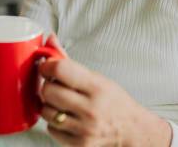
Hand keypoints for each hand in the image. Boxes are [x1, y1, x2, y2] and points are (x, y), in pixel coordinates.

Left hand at [38, 37, 170, 146]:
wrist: (131, 130)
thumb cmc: (114, 101)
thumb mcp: (97, 77)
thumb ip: (69, 61)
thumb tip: (49, 40)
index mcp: (96, 87)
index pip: (61, 70)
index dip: (47, 66)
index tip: (47, 67)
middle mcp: (90, 109)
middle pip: (48, 91)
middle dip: (47, 85)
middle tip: (55, 85)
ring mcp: (83, 128)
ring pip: (46, 111)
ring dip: (49, 105)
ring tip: (62, 102)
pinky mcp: (78, 144)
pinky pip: (51, 129)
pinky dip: (54, 122)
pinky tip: (66, 117)